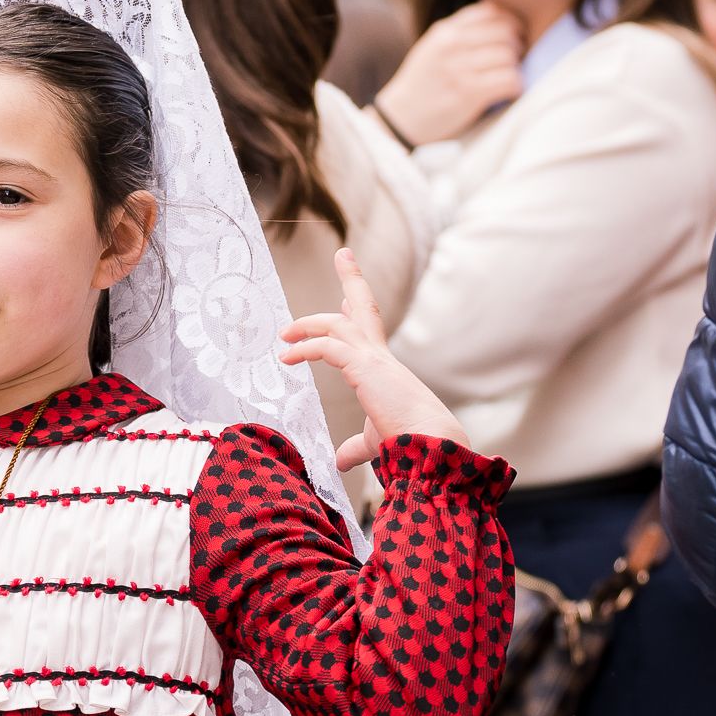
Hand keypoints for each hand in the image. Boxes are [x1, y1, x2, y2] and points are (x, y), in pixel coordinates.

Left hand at [278, 248, 472, 470]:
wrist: (431, 446)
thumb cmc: (407, 443)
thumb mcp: (374, 441)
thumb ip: (355, 447)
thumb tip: (341, 461)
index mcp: (384, 369)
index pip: (369, 329)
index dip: (356, 308)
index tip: (349, 295)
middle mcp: (381, 357)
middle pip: (365, 306)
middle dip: (353, 279)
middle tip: (343, 254)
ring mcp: (375, 359)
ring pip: (339, 323)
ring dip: (309, 323)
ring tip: (284, 335)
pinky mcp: (366, 368)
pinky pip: (328, 347)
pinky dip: (306, 347)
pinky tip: (287, 357)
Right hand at [370, 2, 524, 145]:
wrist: (400, 118)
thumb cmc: (421, 85)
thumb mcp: (432, 49)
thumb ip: (458, 34)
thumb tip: (501, 24)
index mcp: (444, 31)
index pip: (490, 12)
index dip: (510, 21)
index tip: (513, 35)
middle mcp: (451, 46)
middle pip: (504, 32)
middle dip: (517, 45)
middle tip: (516, 58)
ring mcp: (459, 69)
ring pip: (509, 56)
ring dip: (515, 68)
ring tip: (509, 76)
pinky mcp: (469, 93)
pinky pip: (509, 80)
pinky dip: (516, 86)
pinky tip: (509, 92)